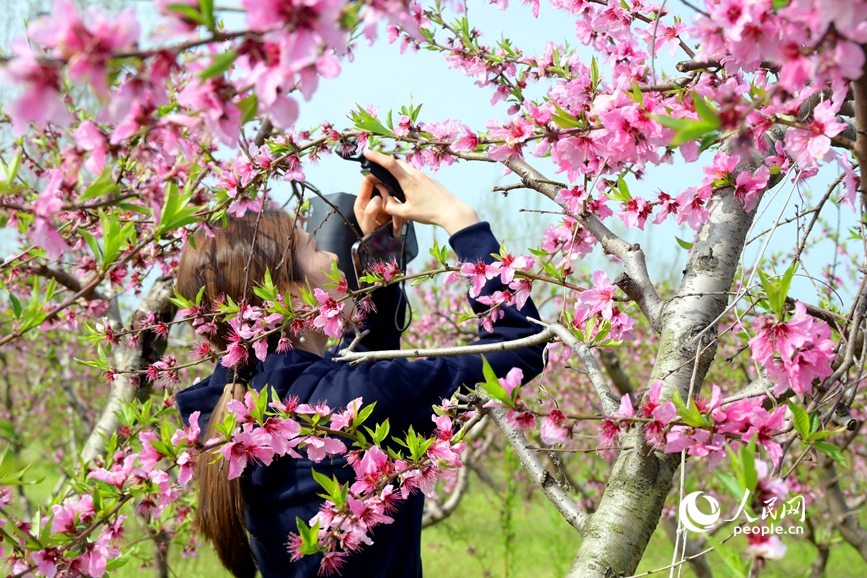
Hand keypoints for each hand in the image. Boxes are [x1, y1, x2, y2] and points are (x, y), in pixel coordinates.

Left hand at [355, 178, 403, 236]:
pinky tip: (396, 225)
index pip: (366, 182)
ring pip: (391, 196)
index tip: (382, 175)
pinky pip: (397, 205)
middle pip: (381, 187)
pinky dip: (399, 214)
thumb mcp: (367, 225)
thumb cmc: (370, 235)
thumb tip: (378, 198)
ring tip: (393, 223)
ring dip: (394, 207)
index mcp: (362, 201)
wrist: (381, 246)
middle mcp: (372, 199)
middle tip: (389, 210)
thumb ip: (370, 211)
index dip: (373, 176)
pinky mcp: (392, 207)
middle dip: (387, 196)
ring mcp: (383, 203)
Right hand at [362, 149, 479, 235]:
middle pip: (398, 163)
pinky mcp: (431, 181)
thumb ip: (391, 207)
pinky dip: (408, 178)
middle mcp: (417, 175)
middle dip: (386, 163)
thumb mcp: (406, 214)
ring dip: (398, 172)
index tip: (367, 152)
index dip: (377, 157)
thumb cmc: (431, 213)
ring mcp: (425, 177)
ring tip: (393, 183)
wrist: (453, 211)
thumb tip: (385, 201)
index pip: (390, 164)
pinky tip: (410, 191)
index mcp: (409, 181)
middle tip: (378, 169)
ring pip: (407, 169)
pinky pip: (416, 175)